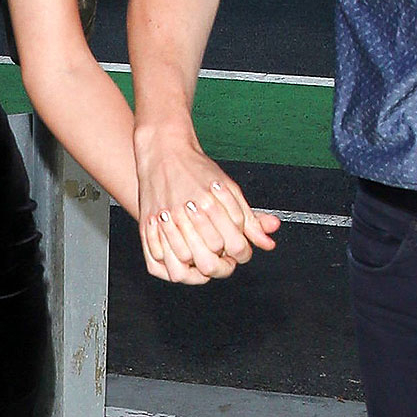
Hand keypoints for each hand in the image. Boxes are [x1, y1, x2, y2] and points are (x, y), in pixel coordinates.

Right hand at [134, 124, 280, 283]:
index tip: (240, 250)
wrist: (163, 152)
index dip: (243, 253)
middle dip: (223, 261)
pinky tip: (185, 254)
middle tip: (224, 255)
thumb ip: (251, 220)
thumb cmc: (198, 170)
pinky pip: (161, 260)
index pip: (236, 246)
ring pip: (188, 262)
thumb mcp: (230, 191)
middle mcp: (188, 211)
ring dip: (199, 264)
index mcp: (211, 202)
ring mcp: (166, 220)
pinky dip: (176, 263)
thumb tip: (268, 244)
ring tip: (205, 253)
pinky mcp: (148, 225)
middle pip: (213, 258)